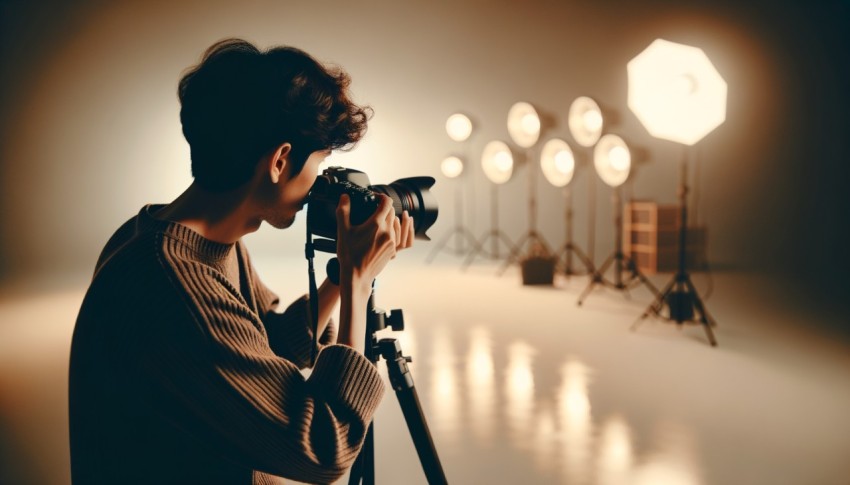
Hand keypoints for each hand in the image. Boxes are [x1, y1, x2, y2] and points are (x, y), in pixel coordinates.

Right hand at [334, 194, 405, 351]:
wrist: (357, 276)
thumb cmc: (350, 255)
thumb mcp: (343, 231)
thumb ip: (343, 211)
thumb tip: (344, 197)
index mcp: (377, 224)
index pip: (387, 202)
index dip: (381, 197)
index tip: (374, 198)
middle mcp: (388, 232)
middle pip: (391, 212)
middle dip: (383, 208)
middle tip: (374, 208)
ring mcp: (392, 242)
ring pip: (395, 224)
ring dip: (389, 219)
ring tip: (379, 219)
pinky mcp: (393, 251)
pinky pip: (396, 236)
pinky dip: (391, 231)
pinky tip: (383, 232)